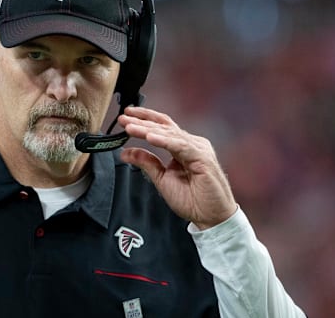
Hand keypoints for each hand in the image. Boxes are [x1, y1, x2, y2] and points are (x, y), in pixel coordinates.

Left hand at [118, 107, 237, 229]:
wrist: (211, 218)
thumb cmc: (193, 200)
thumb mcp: (162, 179)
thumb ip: (146, 163)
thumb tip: (125, 152)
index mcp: (183, 147)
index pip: (162, 127)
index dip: (144, 119)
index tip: (125, 117)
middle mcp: (192, 144)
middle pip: (164, 127)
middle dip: (142, 122)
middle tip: (123, 118)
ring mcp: (198, 149)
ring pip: (170, 134)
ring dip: (148, 130)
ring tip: (130, 128)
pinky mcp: (203, 159)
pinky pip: (181, 146)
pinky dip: (165, 141)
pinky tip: (150, 138)